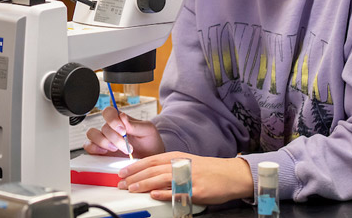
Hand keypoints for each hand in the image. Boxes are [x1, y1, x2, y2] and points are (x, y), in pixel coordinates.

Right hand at [84, 106, 164, 157]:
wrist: (150, 156)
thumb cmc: (149, 141)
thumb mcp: (148, 130)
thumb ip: (135, 124)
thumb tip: (122, 116)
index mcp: (121, 119)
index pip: (108, 112)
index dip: (113, 120)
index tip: (123, 130)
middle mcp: (110, 128)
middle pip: (104, 127)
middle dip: (116, 138)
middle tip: (128, 147)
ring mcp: (104, 139)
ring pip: (92, 134)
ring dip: (104, 143)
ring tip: (117, 150)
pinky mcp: (100, 151)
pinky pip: (88, 146)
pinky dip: (94, 149)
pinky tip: (105, 152)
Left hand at [117, 151, 253, 204]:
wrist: (230, 174)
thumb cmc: (209, 170)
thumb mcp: (187, 163)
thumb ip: (170, 167)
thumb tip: (150, 175)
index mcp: (178, 157)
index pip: (152, 160)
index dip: (136, 166)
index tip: (123, 171)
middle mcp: (181, 164)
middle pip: (153, 169)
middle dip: (135, 176)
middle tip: (121, 182)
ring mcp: (188, 177)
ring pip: (161, 179)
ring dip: (144, 183)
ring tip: (131, 188)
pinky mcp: (196, 190)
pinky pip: (177, 192)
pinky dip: (164, 193)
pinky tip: (154, 195)